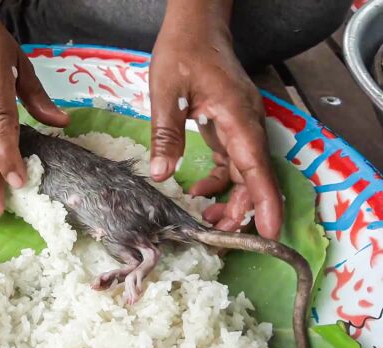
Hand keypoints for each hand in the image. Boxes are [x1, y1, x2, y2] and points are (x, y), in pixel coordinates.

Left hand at [149, 1, 282, 238]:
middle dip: (241, 209)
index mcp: (236, 116)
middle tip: (217, 235)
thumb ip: (166, 133)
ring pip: (246, 171)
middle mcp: (247, 123)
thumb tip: (162, 175)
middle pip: (254, 175)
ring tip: (207, 219)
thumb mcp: (166, 92)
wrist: (196, 26)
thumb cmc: (182, 52)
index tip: (270, 233)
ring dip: (231, 197)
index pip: (256, 166)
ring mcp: (242, 125)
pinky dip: (220, 179)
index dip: (264, 202)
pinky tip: (200, 190)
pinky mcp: (231, 125)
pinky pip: (233, 160)